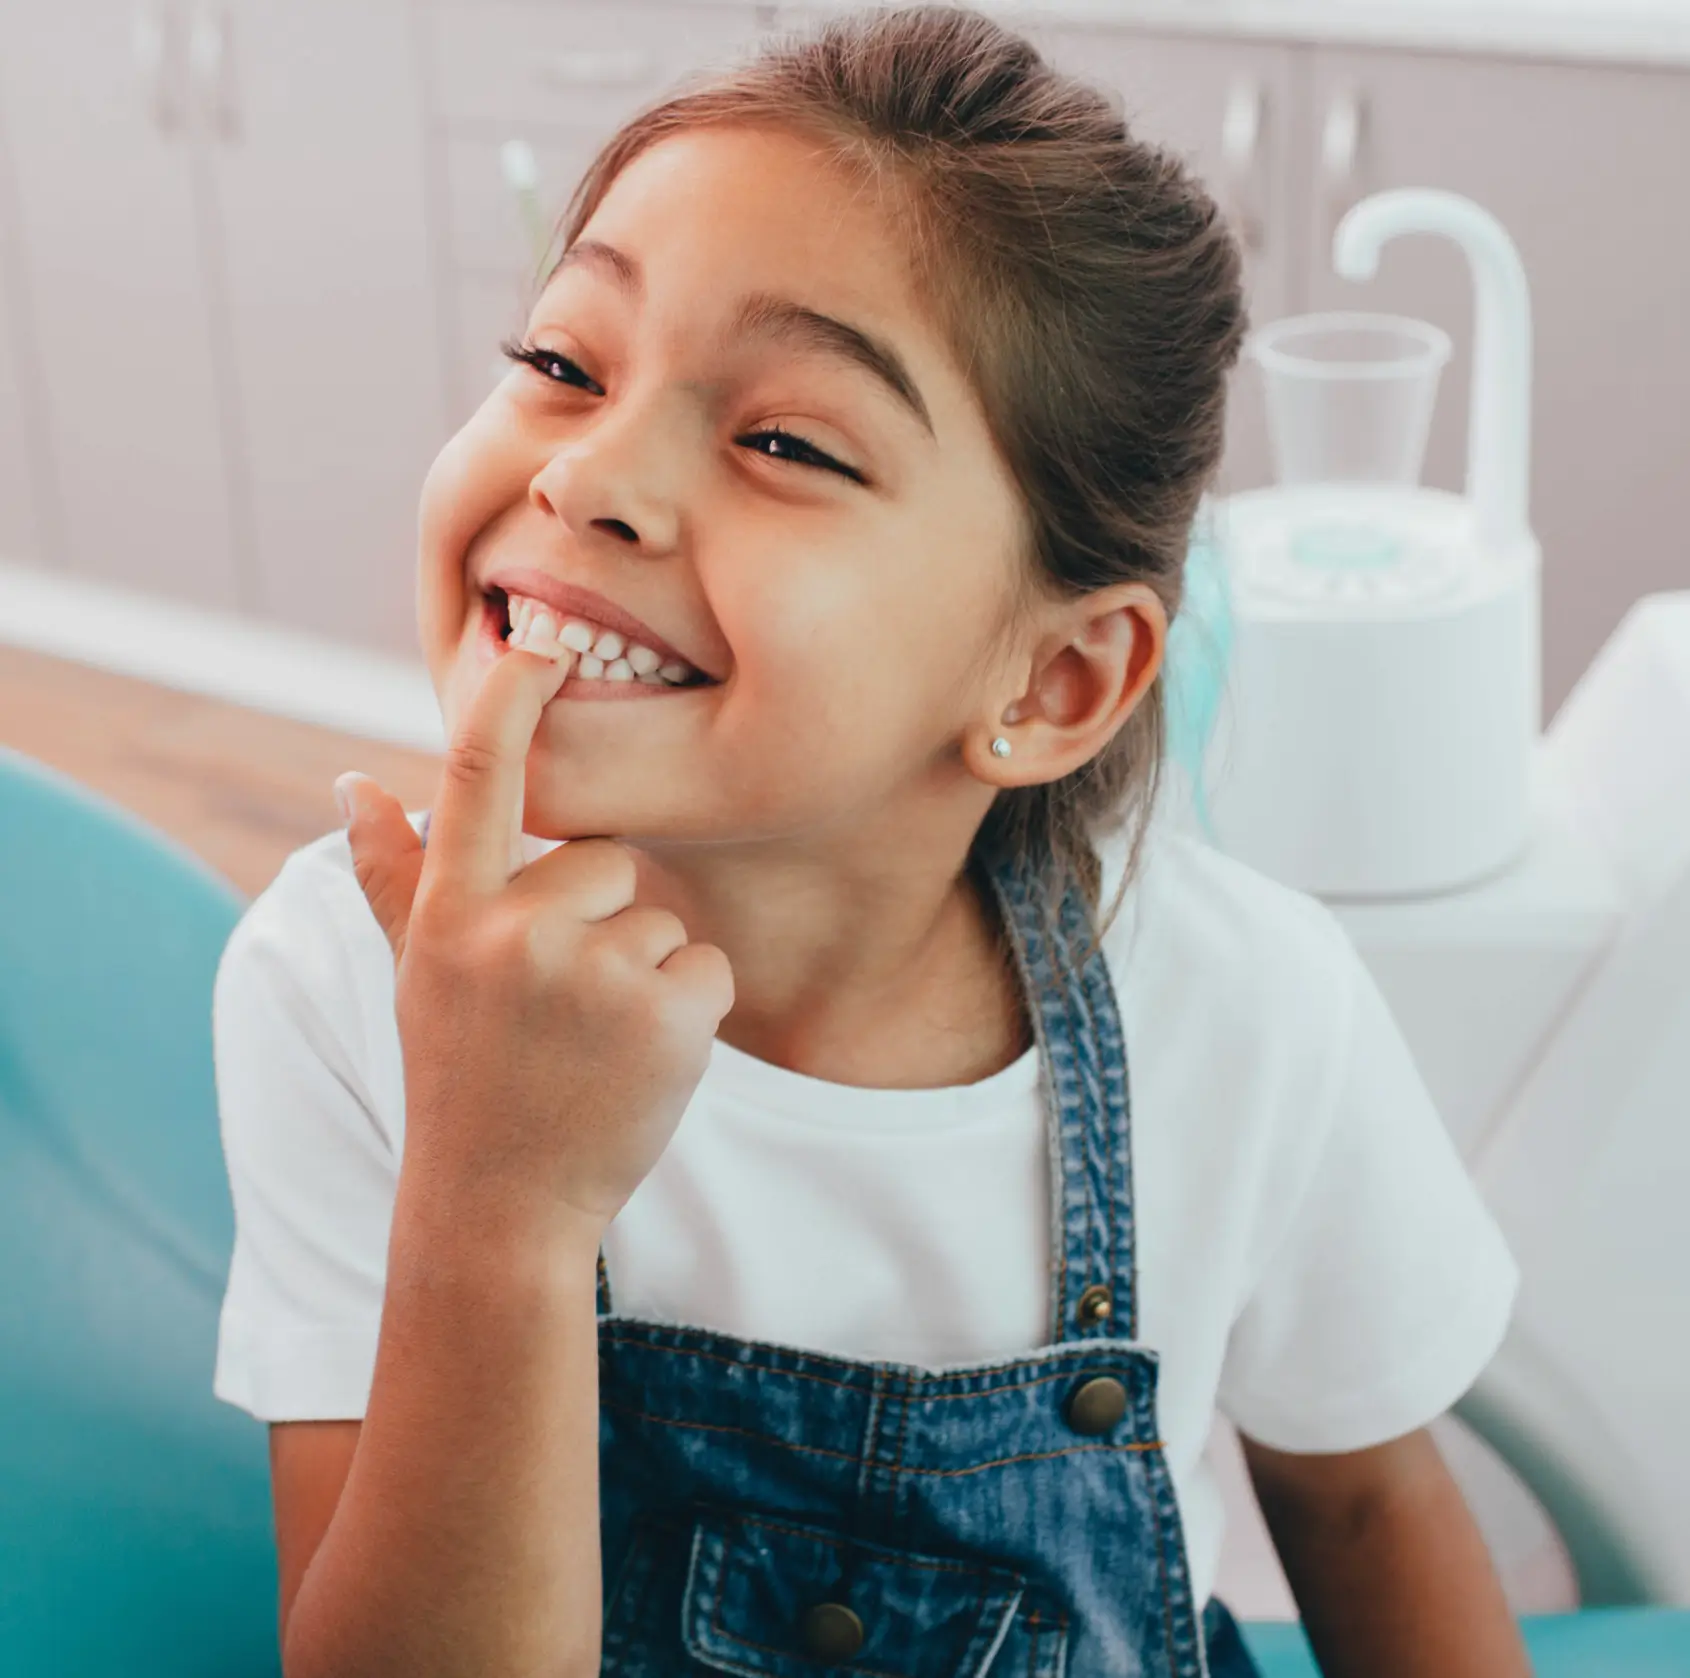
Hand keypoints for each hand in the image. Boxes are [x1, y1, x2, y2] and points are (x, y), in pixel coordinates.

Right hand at [336, 642, 733, 1235]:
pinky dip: (689, 1012)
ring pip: (660, 920)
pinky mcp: (666, 1014)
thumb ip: (392, 876)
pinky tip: (638, 1064)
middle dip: (600, 922)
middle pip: (607, 860)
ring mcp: (592, 972)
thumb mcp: (416, 975)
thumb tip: (352, 782)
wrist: (500, 1208)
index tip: (538, 637)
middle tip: (559, 1009)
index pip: (475, 777)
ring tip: (590, 1046)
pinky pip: (706, 966)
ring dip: (642, 976)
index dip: (509, 699)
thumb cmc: (461, 1077)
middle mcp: (514, 931)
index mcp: (451, 913)